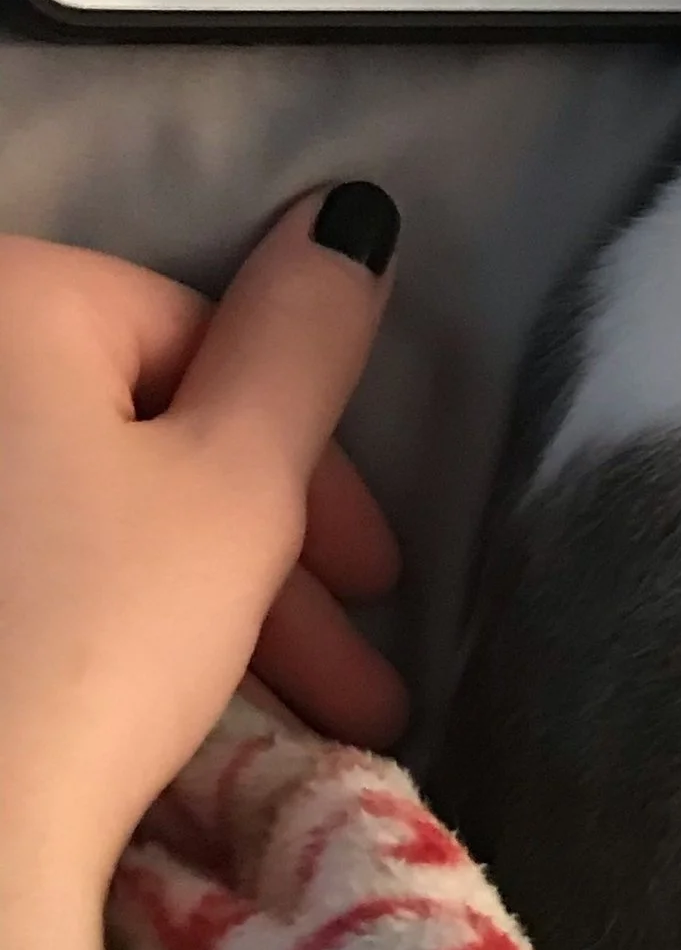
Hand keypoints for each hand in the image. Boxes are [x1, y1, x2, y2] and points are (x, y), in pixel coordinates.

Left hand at [0, 189, 406, 927]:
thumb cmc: (90, 638)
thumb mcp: (236, 486)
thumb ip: (303, 344)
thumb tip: (346, 215)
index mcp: (4, 297)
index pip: (193, 336)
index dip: (310, 463)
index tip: (375, 585)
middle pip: (133, 433)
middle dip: (266, 565)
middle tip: (349, 686)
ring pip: (78, 513)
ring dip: (203, 614)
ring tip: (278, 733)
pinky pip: (19, 567)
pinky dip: (88, 624)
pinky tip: (149, 721)